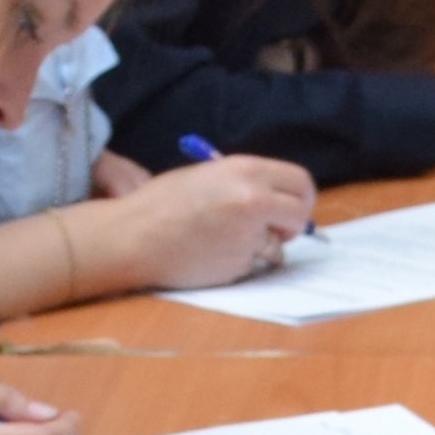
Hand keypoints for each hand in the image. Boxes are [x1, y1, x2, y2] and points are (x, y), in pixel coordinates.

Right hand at [92, 153, 316, 287]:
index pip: (300, 181)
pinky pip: (254, 265)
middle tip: (278, 231)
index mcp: (246, 170)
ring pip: (278, 246)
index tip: (291, 208)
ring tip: (224, 241)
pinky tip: (212, 255)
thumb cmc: (162, 203)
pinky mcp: (239, 264)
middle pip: (300, 213)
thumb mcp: (208, 176)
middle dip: (293, 224)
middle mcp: (253, 199)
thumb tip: (275, 198)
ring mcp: (248, 234)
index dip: (300, 198)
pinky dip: (239, 263)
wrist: (134, 236)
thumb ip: (245, 183)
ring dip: (262, 248)